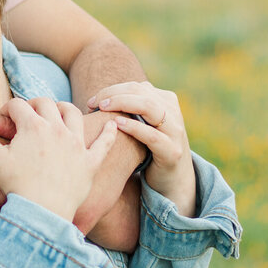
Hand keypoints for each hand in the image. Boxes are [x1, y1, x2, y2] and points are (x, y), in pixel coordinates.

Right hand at [0, 97, 118, 222]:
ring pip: (73, 114)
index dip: (6, 110)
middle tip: (27, 114)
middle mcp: (57, 128)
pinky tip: (114, 124)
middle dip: (33, 105)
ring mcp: (76, 144)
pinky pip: (104, 143)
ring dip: (64, 109)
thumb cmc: (14, 186)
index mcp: (33, 125)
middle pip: (46, 104)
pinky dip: (109, 132)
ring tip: (57, 114)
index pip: (18, 105)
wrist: (41, 213)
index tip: (1, 120)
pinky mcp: (90, 162)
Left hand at [88, 81, 196, 215]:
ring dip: (122, 103)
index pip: (136, 86)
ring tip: (102, 107)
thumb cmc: (151, 150)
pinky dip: (133, 127)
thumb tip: (102, 98)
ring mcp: (175, 131)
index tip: (93, 101)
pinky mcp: (172, 151)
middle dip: (113, 94)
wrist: (173, 180)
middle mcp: (173, 112)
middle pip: (140, 92)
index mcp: (166, 101)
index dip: (112, 90)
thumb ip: (133, 108)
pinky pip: (152, 135)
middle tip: (93, 103)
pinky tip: (116, 124)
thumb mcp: (146, 124)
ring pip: (149, 107)